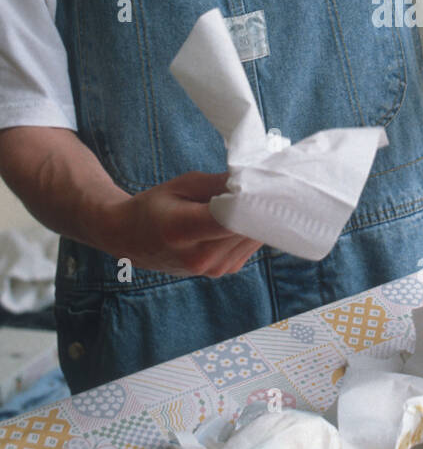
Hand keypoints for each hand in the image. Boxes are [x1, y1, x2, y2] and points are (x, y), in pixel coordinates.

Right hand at [101, 171, 263, 276]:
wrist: (131, 239)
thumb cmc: (154, 206)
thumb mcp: (182, 185)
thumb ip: (219, 183)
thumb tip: (255, 178)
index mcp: (182, 232)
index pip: (232, 218)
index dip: (253, 200)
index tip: (265, 181)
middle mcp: (200, 258)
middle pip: (248, 229)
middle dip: (259, 205)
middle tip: (263, 182)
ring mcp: (213, 270)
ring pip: (254, 238)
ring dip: (257, 217)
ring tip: (245, 198)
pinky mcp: (224, 271)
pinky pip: (250, 245)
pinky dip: (250, 228)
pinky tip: (238, 216)